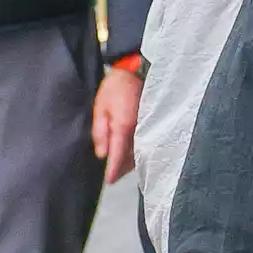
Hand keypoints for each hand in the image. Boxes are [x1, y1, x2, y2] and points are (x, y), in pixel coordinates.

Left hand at [92, 64, 142, 183]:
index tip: (110, 181)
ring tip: (120, 167)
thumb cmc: (116, 87)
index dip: (114, 170)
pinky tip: (130, 153)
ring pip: (139, 153)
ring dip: (130, 162)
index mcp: (123, 126)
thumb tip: (102, 154)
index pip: (118, 155)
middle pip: (131, 159)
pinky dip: (137, 152)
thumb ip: (100, 130)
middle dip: (122, 169)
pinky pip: (144, 144)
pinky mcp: (152, 126)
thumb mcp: (100, 106)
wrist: (137, 72)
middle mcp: (138, 131)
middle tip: (113, 176)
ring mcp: (147, 129)